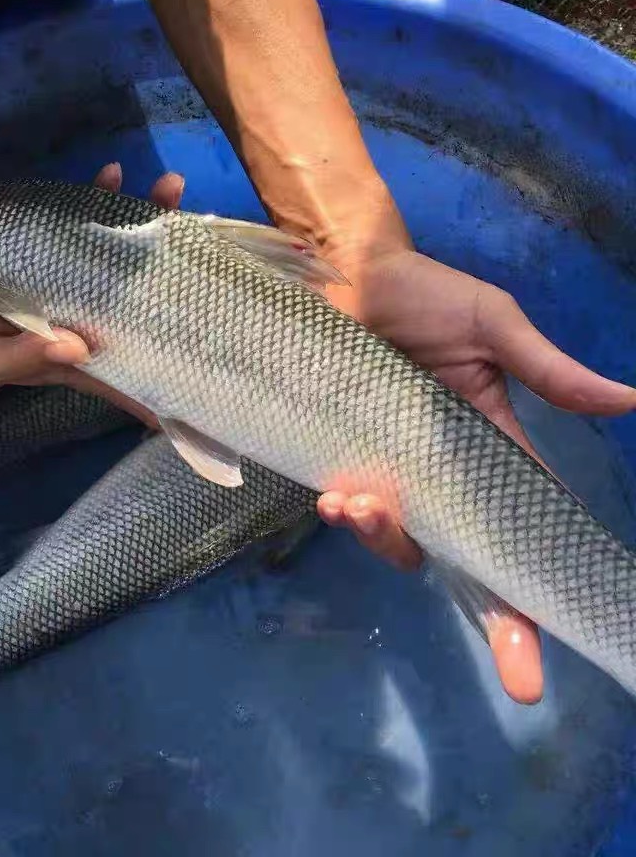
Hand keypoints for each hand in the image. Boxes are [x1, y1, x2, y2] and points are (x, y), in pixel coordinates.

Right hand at [0, 164, 182, 428]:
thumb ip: (23, 359)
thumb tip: (76, 347)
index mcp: (77, 354)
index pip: (133, 370)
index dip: (169, 374)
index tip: (210, 373)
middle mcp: (90, 317)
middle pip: (145, 302)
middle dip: (178, 277)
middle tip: (206, 248)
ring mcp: (78, 279)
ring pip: (125, 254)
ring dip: (151, 220)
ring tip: (170, 187)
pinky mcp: (57, 246)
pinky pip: (88, 220)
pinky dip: (103, 196)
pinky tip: (112, 173)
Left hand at [315, 210, 635, 703]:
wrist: (340, 267)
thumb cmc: (421, 295)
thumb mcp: (492, 327)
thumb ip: (549, 370)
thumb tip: (629, 402)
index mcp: (485, 446)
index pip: (520, 527)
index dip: (534, 592)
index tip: (546, 654)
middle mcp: (436, 472)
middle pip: (466, 558)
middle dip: (493, 622)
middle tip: (517, 673)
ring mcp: (384, 469)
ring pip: (402, 541)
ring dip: (391, 543)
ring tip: (366, 508)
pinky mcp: (335, 456)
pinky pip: (347, 509)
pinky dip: (348, 516)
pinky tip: (339, 498)